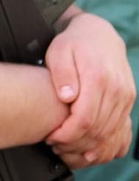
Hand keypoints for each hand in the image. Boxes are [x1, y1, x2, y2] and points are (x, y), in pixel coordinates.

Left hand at [44, 13, 134, 166]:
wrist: (99, 35)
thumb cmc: (74, 44)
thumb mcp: (59, 52)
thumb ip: (62, 74)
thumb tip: (67, 97)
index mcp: (98, 77)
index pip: (84, 118)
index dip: (67, 134)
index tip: (51, 137)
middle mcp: (117, 89)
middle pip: (98, 129)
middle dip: (75, 142)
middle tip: (55, 144)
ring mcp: (126, 96)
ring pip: (110, 132)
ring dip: (88, 144)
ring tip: (67, 145)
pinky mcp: (129, 100)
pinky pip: (120, 128)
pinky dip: (104, 141)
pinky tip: (88, 145)